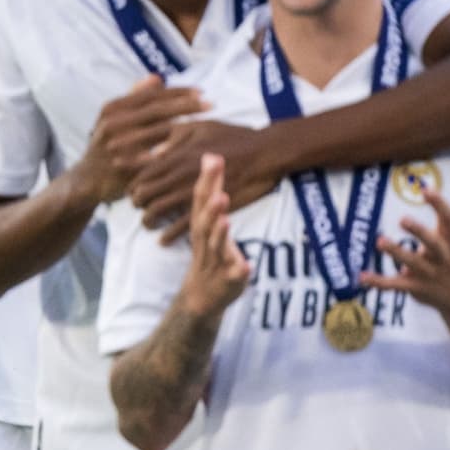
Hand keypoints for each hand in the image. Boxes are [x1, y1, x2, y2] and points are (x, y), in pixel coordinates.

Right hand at [69, 76, 207, 206]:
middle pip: (158, 110)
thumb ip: (135, 97)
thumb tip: (157, 77)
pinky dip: (174, 152)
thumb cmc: (108, 144)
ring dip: (186, 127)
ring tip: (208, 123)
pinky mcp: (124, 165)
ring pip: (158, 132)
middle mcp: (113, 123)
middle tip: (211, 104)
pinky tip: (194, 149)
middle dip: (187, 106)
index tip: (201, 91)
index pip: (151, 95)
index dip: (177, 92)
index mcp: (113, 108)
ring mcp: (118, 145)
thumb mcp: (114, 117)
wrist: (87, 179)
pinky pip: (154, 157)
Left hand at [133, 121, 277, 244]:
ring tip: (147, 222)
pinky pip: (183, 226)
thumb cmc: (232, 136)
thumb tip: (153, 150)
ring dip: (148, 219)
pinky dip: (169, 234)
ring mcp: (194, 192)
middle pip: (145, 193)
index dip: (132, 185)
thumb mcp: (199, 126)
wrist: (264, 153)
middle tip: (137, 207)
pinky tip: (163, 240)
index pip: (143, 173)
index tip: (131, 190)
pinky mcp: (211, 208)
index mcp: (177, 155)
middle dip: (136, 202)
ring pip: (159, 210)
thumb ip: (173, 136)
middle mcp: (180, 174)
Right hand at [179, 154, 250, 317]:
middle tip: (219, 193)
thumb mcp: (206, 218)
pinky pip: (234, 275)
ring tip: (226, 221)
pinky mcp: (228, 279)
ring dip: (220, 234)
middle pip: (205, 222)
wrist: (201, 295)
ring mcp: (215, 260)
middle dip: (211, 208)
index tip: (213, 158)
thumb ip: (210, 188)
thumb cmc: (208, 249)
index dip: (207, 180)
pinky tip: (247, 264)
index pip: (201, 198)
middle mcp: (205, 240)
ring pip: (216, 246)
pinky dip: (239, 270)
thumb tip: (210, 154)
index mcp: (201, 223)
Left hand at [361, 162, 449, 315]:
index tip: (426, 189)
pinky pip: (395, 285)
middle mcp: (442, 254)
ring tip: (379, 241)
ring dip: (396, 252)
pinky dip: (379, 282)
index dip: (439, 205)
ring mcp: (429, 272)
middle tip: (402, 218)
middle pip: (433, 243)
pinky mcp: (415, 287)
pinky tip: (362, 277)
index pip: (448, 219)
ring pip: (412, 263)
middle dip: (420, 232)